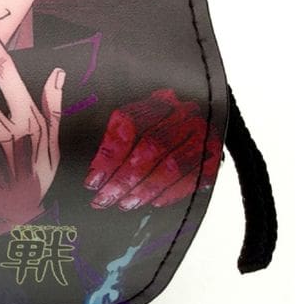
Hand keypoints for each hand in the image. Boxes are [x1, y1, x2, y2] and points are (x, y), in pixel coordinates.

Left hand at [85, 89, 221, 209]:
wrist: (196, 117)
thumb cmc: (154, 123)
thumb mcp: (132, 118)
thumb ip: (112, 135)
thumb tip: (89, 160)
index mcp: (155, 99)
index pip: (129, 124)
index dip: (109, 156)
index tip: (93, 180)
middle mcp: (181, 113)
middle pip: (151, 147)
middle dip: (124, 179)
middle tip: (105, 199)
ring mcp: (201, 133)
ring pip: (172, 165)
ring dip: (145, 189)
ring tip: (124, 204)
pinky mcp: (214, 154)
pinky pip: (194, 177)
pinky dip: (172, 192)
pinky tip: (153, 202)